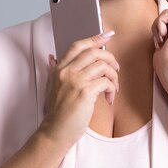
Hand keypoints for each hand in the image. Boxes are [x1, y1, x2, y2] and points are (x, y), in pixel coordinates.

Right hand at [39, 31, 119, 147]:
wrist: (54, 132)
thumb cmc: (57, 112)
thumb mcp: (52, 87)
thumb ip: (54, 70)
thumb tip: (52, 57)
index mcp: (59, 68)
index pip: (78, 45)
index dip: (95, 38)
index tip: (108, 35)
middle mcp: (66, 71)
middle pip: (94, 52)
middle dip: (110, 58)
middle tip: (116, 69)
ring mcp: (75, 81)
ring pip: (103, 66)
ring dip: (113, 76)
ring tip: (113, 88)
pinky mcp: (84, 92)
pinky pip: (106, 82)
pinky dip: (112, 89)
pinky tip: (109, 98)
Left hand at [151, 8, 167, 92]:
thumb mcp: (166, 51)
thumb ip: (166, 40)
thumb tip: (161, 33)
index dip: (161, 34)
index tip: (160, 47)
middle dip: (159, 29)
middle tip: (160, 45)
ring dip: (158, 27)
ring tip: (161, 43)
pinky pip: (167, 12)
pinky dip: (159, 23)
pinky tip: (162, 37)